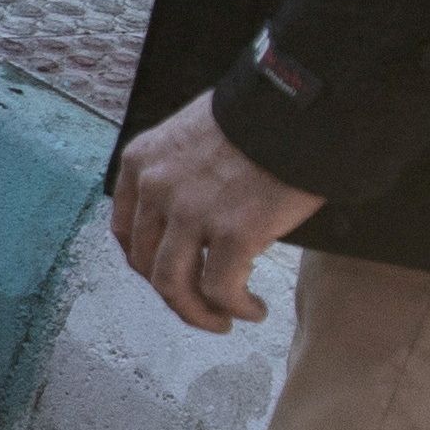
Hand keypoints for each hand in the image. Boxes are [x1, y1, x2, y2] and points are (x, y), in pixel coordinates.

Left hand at [106, 98, 322, 337]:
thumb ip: (179, 171)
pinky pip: (221, 290)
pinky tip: (253, 309)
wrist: (304, 108)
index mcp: (142, 162)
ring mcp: (191, 213)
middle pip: (147, 264)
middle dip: (172, 295)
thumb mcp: (196, 132)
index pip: (125, 230)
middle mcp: (156, 188)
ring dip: (197, 313)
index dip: (145, 263)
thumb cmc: (261, 118)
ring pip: (174, 286)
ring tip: (223, 321)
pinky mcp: (233, 233)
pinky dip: (235, 308)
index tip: (168, 277)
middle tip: (200, 308)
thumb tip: (190, 212)